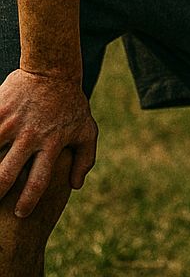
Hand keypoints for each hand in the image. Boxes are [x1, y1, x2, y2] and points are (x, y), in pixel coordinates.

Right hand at [0, 68, 96, 216]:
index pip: (38, 182)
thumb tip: (77, 186)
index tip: (20, 214)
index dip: (28, 203)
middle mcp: (30, 137)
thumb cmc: (70, 104)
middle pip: (5, 176)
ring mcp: (11, 124)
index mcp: (51, 143)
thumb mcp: (86, 129)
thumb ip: (84, 158)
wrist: (53, 69)